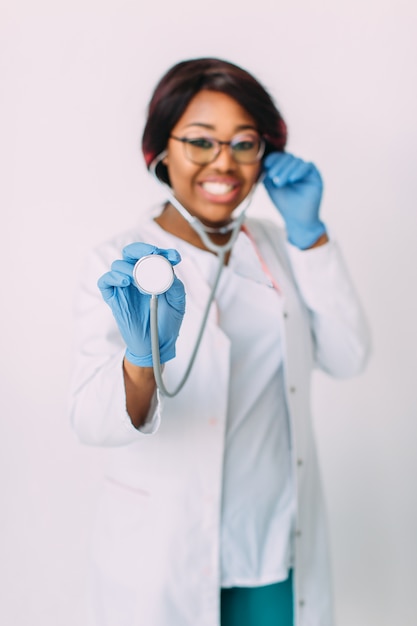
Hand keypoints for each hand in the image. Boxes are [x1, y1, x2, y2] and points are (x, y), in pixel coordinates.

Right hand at [98, 243, 185, 366]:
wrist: (156, 343)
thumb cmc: (166, 322)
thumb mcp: (177, 303)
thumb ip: (175, 286)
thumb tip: (168, 272)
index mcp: (153, 275)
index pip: (152, 255)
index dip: (162, 252)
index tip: (175, 257)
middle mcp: (137, 277)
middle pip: (131, 253)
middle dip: (142, 250)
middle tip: (154, 254)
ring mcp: (124, 287)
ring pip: (118, 265)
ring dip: (130, 268)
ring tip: (141, 280)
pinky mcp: (114, 298)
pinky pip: (105, 281)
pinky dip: (113, 277)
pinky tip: (126, 283)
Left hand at [263, 152, 325, 248]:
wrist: (296, 219)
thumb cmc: (284, 203)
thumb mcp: (271, 186)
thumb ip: (267, 173)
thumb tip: (263, 160)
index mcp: (286, 169)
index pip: (280, 157)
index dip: (274, 158)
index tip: (266, 164)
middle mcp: (296, 168)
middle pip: (288, 157)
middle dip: (279, 165)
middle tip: (272, 176)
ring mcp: (306, 172)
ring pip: (296, 161)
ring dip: (286, 170)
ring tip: (280, 182)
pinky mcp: (315, 176)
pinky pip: (308, 166)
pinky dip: (299, 171)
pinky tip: (292, 179)